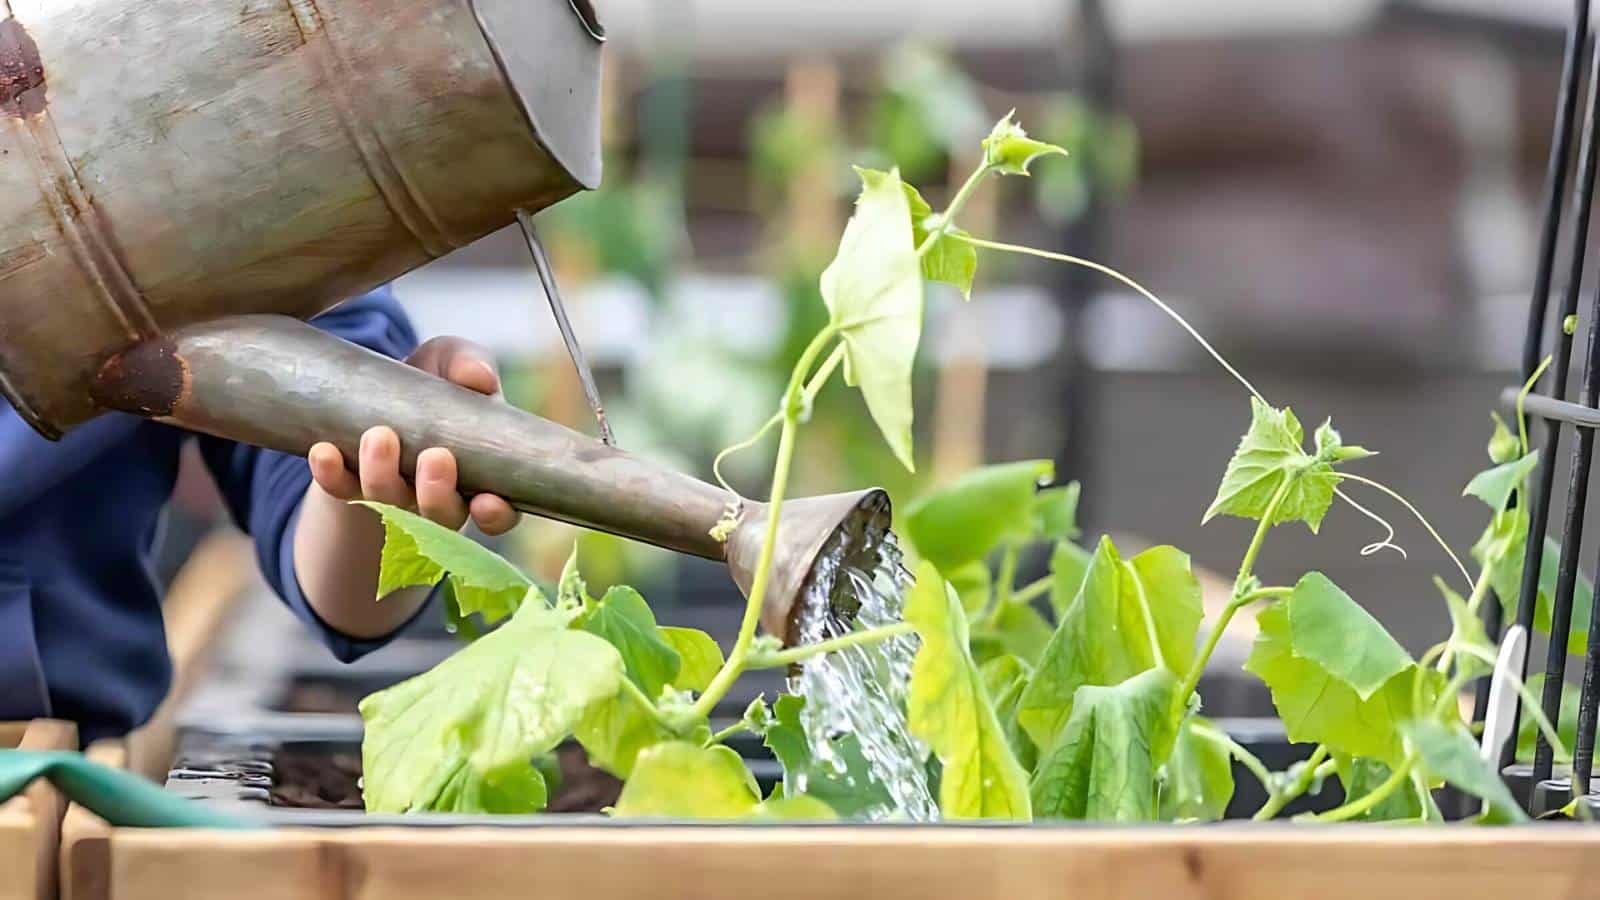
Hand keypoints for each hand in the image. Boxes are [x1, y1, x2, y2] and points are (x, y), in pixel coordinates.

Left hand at [305, 336, 518, 535]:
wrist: (376, 387)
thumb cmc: (431, 378)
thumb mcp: (450, 362)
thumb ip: (468, 363)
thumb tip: (479, 377)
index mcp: (480, 474)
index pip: (498, 513)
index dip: (496, 515)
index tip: (487, 502)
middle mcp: (440, 496)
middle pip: (442, 515)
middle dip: (437, 493)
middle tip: (433, 457)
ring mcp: (395, 498)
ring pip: (392, 506)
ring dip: (384, 477)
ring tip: (378, 437)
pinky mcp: (352, 488)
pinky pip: (341, 491)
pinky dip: (332, 475)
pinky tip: (324, 453)